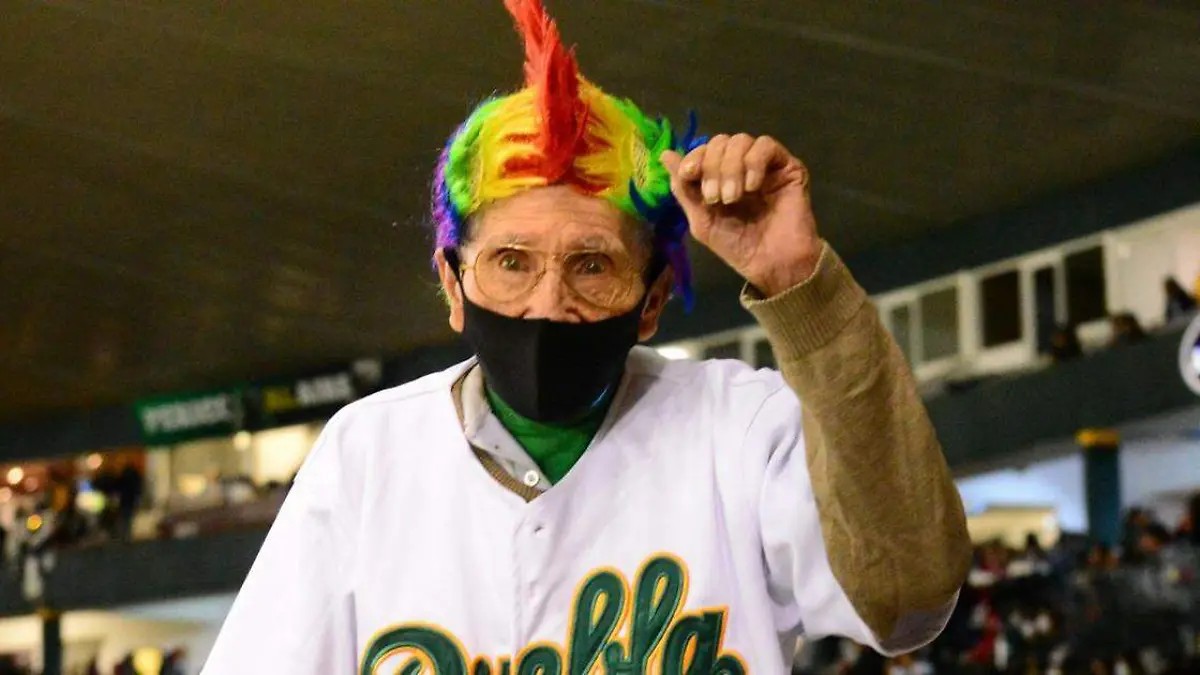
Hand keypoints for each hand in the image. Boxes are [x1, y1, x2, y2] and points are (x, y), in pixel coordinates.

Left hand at [661, 134, 821, 296]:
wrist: (771, 264)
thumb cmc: (736, 247)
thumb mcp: (701, 220)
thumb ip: (683, 188)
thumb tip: (665, 155)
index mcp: (719, 177)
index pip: (703, 150)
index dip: (693, 157)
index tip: (688, 174)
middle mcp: (740, 166)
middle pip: (720, 142)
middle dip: (711, 167)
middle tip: (715, 198)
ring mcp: (764, 165)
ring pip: (741, 141)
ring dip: (731, 168)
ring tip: (732, 198)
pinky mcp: (787, 166)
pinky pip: (767, 145)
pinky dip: (754, 163)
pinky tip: (752, 187)